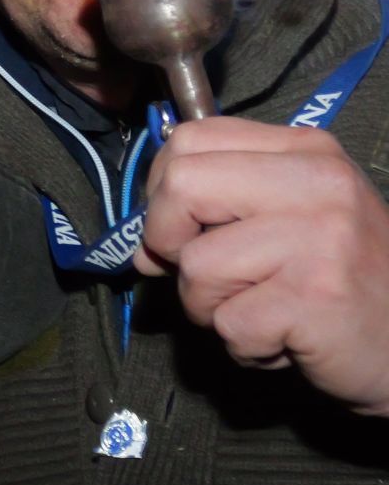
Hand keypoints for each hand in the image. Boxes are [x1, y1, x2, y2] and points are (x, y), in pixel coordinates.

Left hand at [131, 117, 388, 415]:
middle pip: (180, 185)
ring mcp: (320, 237)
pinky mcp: (316, 296)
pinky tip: (287, 339)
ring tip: (265, 311)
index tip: (181, 228)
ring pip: (195, 265)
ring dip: (212, 307)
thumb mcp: (288, 224)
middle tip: (208, 274)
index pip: (189, 139)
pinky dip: (245, 345)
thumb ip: (215, 214)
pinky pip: (228, 322)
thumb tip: (141, 244)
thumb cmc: (343, 284)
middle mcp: (318, 183)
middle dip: (168, 241)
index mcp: (306, 152)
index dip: (163, 191)